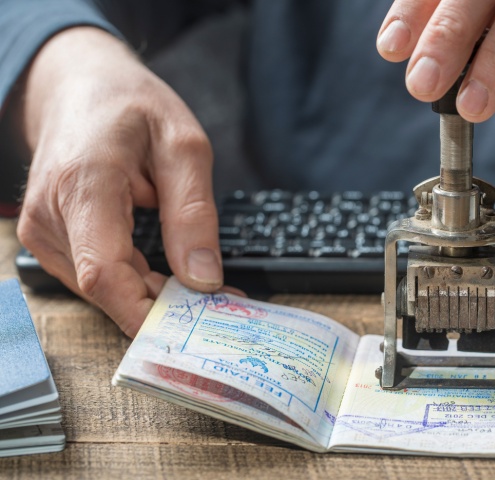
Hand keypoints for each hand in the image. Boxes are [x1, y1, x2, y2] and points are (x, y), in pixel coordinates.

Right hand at [14, 27, 228, 336]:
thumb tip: (204, 279)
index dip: (145, 313)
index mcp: (84, 184)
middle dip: (164, 306)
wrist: (79, 87)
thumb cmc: (131, 107)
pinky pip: (95, 275)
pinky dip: (135, 281)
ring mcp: (43, 229)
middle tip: (221, 306)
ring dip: (152, 295)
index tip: (192, 331)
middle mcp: (50, 214)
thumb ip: (194, 214)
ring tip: (201, 285)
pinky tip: (169, 275)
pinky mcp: (49, 237)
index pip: (104, 272)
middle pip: (106, 287)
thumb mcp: (184, 146)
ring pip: (101, 288)